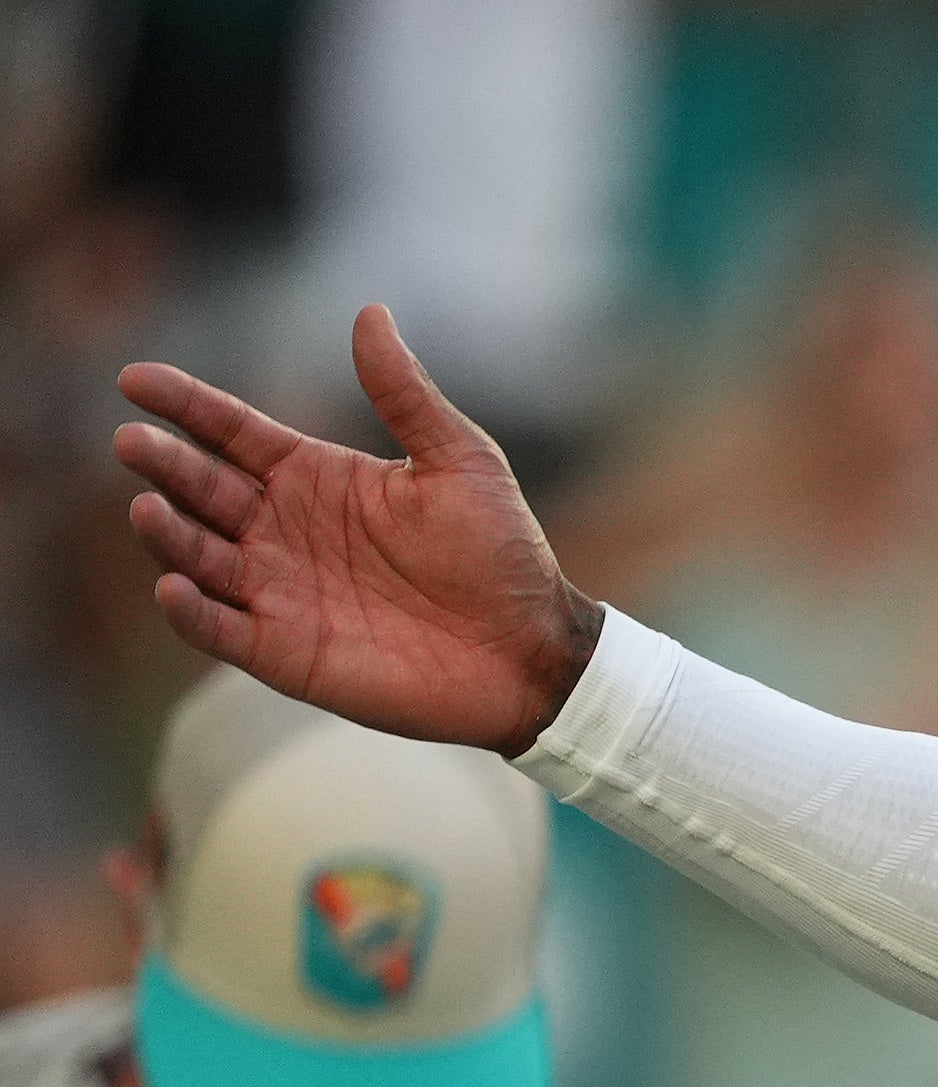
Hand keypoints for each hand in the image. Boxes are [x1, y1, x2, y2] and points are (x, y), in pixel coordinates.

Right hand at [113, 305, 599, 755]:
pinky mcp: (285, 651)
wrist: (531, 650)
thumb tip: (370, 312)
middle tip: (134, 442)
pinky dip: (191, 611)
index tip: (135, 379)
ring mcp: (279, 590)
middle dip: (163, 464)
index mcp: (316, 477)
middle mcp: (284, 530)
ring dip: (168, 533)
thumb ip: (405, 394)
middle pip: (201, 487)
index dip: (183, 404)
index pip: (229, 431)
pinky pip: (220, 629)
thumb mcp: (458, 461)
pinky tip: (175, 588)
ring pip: (198, 555)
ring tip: (148, 509)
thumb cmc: (501, 554)